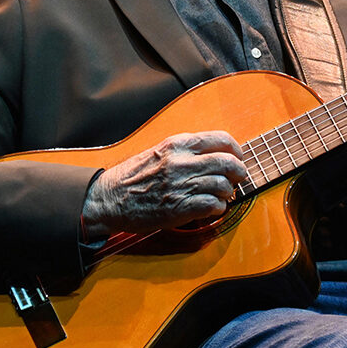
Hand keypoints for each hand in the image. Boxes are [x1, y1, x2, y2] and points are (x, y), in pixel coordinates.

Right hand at [81, 131, 247, 237]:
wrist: (108, 199)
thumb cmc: (133, 176)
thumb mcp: (159, 152)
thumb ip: (186, 151)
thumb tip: (217, 154)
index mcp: (177, 144)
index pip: (221, 139)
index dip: (236, 150)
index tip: (238, 157)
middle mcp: (181, 161)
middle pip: (228, 162)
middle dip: (239, 171)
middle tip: (237, 178)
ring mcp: (180, 185)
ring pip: (223, 184)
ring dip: (227, 192)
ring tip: (221, 195)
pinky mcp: (179, 208)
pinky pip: (213, 205)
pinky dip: (218, 208)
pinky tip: (212, 208)